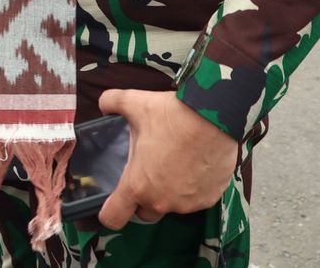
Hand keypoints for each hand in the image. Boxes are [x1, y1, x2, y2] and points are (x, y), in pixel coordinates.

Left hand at [95, 89, 238, 229]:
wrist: (215, 118)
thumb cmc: (172, 115)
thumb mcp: (134, 103)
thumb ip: (111, 102)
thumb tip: (104, 104)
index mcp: (137, 185)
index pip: (113, 218)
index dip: (109, 212)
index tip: (114, 201)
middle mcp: (160, 201)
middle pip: (144, 213)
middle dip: (143, 198)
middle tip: (148, 172)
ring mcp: (186, 204)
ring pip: (171, 205)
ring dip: (170, 191)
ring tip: (175, 162)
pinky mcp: (209, 199)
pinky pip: (195, 199)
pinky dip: (193, 187)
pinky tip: (195, 164)